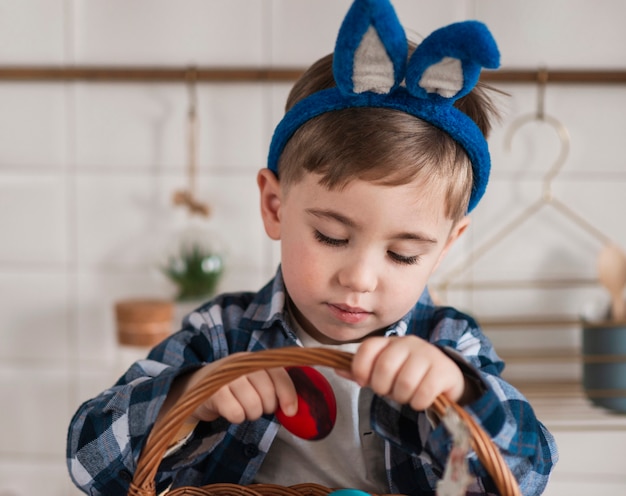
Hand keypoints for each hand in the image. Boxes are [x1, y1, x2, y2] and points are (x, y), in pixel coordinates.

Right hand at [158, 354, 298, 437]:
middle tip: (257, 406)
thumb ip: (273, 388)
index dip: (288, 394)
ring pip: (253, 406)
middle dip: (266, 407)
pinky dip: (236, 417)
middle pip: (268, 393)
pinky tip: (230, 410)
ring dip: (250, 414)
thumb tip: (293, 409)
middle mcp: (241, 363)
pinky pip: (236, 413)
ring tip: (242, 408)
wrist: (194, 388)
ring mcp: (226, 376)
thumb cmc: (232, 388)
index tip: (290, 411)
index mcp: (254, 359)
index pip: (279, 374)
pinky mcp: (213, 391)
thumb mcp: (253, 382)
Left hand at [341, 336, 466, 410]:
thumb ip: (362, 371)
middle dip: (383, 388)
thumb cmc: (409, 375)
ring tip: (407, 395)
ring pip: (403, 383)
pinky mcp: (443, 371)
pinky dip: (419, 403)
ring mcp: (428, 354)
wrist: (446, 379)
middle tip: (391, 391)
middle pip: (384, 368)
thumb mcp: (384, 372)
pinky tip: (422, 399)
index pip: (367, 348)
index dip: (360, 368)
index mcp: (390, 342)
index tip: (364, 382)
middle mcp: (408, 343)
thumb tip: (337, 369)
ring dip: (402, 397)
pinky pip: (422, 393)